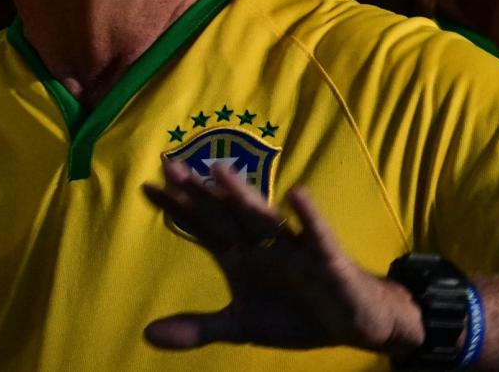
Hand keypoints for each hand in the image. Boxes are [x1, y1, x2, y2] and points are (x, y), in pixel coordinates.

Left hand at [142, 160, 421, 355]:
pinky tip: (297, 194)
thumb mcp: (241, 326)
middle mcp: (262, 243)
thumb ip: (197, 328)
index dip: (176, 208)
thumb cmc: (296, 313)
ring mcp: (293, 247)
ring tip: (218, 170)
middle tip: (169, 164)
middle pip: (224, 213)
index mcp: (240, 255)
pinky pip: (317, 235)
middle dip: (198, 191)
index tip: (145, 186)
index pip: (202, 227)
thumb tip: (147, 334)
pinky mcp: (326, 259)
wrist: (353, 321)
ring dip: (242, 195)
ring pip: (263, 218)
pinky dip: (309, 217)